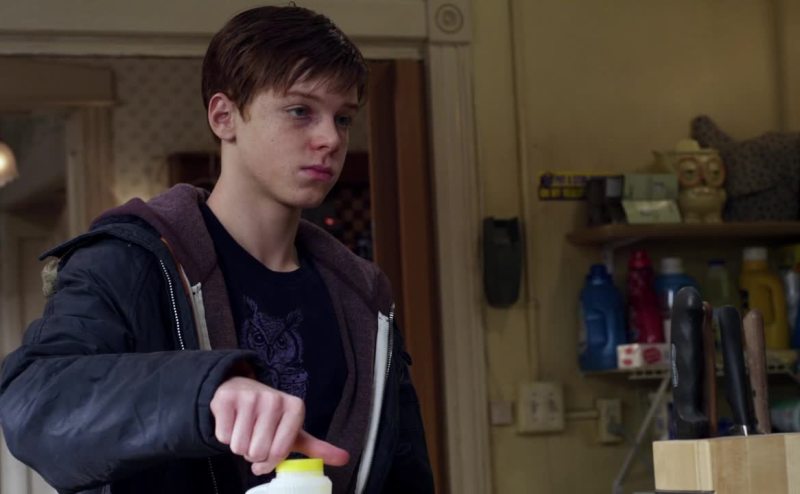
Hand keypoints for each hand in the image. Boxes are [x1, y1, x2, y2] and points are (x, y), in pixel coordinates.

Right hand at [210, 376, 349, 474]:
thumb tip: (345, 458)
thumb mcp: (294, 431)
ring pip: (239, 447)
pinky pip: (223, 437)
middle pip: (258, 452)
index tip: (269, 453)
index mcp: (295, 408)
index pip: (280, 452)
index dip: (270, 461)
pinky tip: (233, 421)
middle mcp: (274, 399)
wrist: (241, 390)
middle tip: (255, 437)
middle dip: (253, 453)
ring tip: (245, 429)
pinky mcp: (227, 398)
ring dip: (239, 445)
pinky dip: (225, 436)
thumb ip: (318, 447)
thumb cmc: (271, 418)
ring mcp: (250, 397)